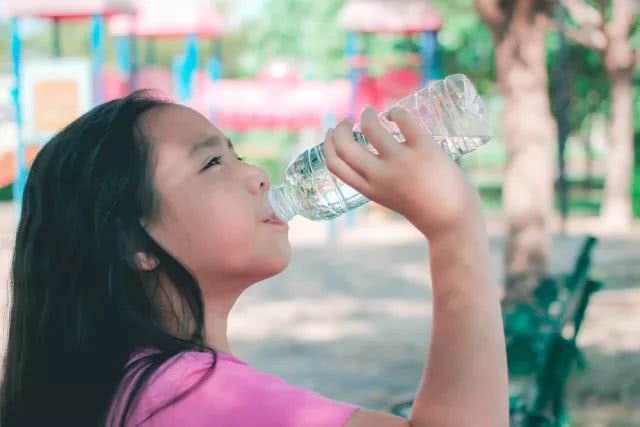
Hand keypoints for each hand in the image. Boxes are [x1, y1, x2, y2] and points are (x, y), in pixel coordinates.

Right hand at [323, 107, 482, 238]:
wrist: (453, 220)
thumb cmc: (424, 208)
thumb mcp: (390, 197)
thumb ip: (378, 179)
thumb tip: (373, 152)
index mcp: (370, 190)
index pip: (335, 165)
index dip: (328, 145)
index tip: (332, 134)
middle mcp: (381, 176)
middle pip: (344, 145)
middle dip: (340, 128)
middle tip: (348, 121)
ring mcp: (402, 161)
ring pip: (371, 127)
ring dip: (367, 115)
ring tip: (370, 113)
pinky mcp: (424, 149)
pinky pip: (403, 119)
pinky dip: (395, 112)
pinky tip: (395, 114)